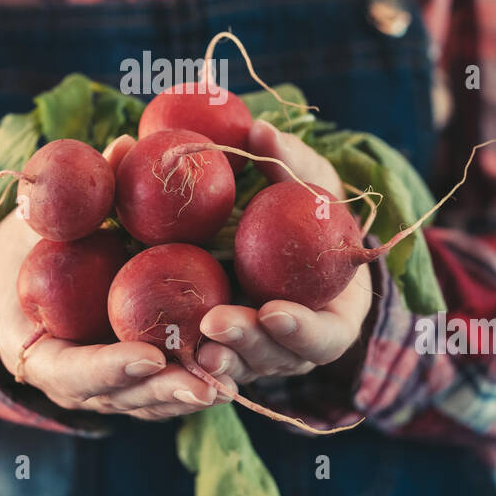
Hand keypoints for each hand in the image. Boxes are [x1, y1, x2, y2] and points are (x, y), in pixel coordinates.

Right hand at [0, 137, 234, 420]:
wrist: (26, 270)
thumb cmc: (30, 240)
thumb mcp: (42, 216)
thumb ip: (78, 194)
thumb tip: (124, 146)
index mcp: (36, 349)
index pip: (72, 371)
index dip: (109, 368)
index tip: (149, 355)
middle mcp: (72, 380)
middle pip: (120, 399)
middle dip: (164, 392)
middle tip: (207, 383)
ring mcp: (104, 387)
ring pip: (148, 401)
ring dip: (188, 393)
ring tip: (231, 380)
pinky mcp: (134, 378)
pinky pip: (164, 387)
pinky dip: (196, 379)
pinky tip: (237, 368)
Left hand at [196, 119, 372, 383]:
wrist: (288, 238)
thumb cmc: (311, 210)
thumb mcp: (309, 183)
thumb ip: (289, 164)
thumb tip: (258, 129)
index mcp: (331, 315)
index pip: (323, 335)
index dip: (302, 330)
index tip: (274, 311)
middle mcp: (295, 344)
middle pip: (273, 357)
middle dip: (247, 343)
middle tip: (217, 322)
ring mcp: (259, 353)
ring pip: (238, 366)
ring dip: (215, 356)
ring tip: (190, 340)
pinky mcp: (225, 347)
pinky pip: (209, 356)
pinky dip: (189, 354)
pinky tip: (164, 344)